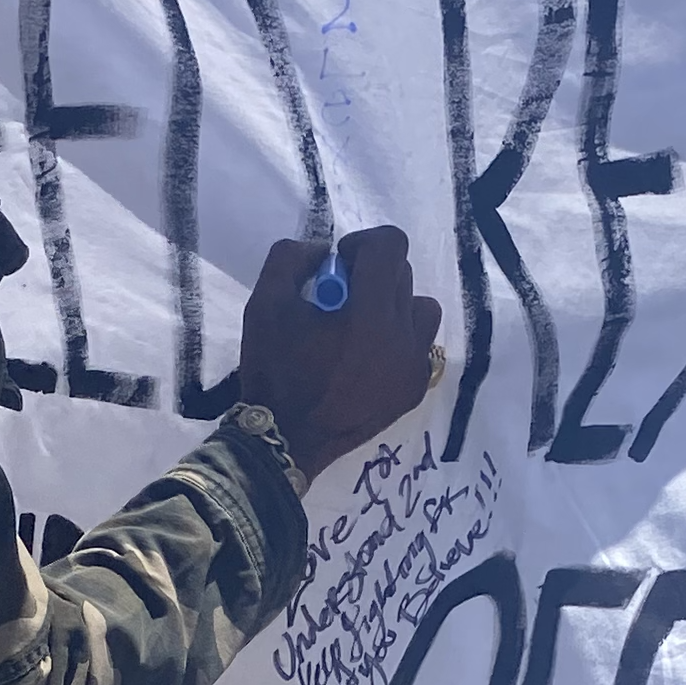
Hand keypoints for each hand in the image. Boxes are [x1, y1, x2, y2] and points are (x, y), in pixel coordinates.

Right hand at [236, 228, 442, 486]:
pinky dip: (399, 340)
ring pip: (421, 309)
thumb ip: (291, 258)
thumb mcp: (264, 303)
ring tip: (361, 329)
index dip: (361, 244)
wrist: (286, 440)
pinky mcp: (414, 389)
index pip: (391, 245)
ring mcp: (413, 367)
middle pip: (403, 275)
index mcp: (370, 314)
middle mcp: (404, 337)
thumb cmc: (274, 370)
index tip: (338, 267)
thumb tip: (324, 253)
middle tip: (339, 303)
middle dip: (371, 276)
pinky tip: (368, 358)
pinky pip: (420, 345)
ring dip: (394, 306)